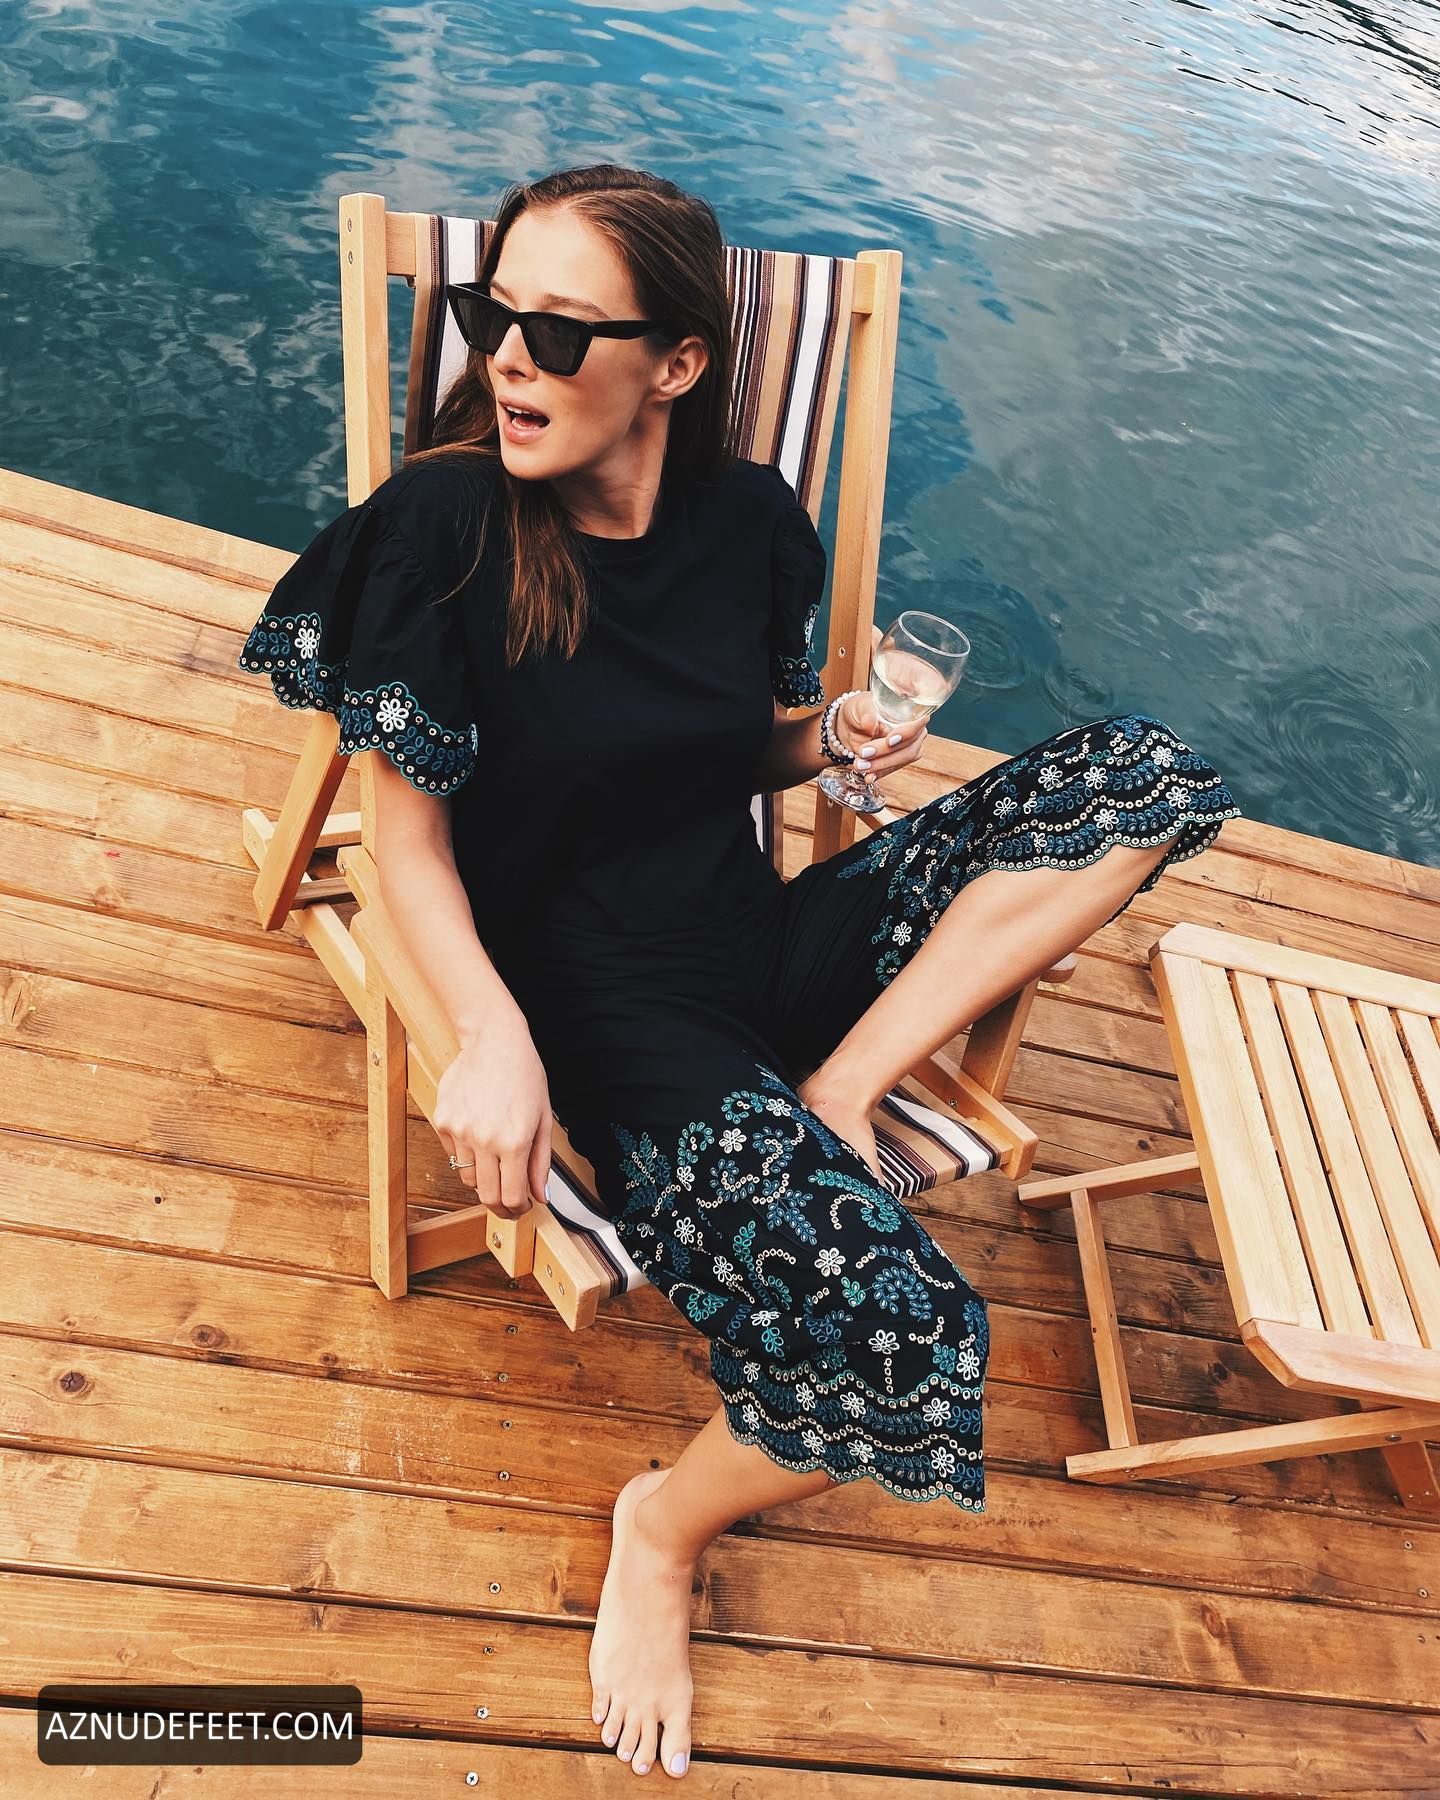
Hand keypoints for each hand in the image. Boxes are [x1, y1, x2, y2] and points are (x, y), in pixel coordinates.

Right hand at [433, 1023, 552, 1218]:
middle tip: (509, 1203)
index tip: (521, 1208)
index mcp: (514, 1142)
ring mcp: (459, 1131)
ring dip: (484, 1178)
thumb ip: (540, 1163)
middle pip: (486, 1196)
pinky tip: (480, 1133)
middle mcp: (484, 1140)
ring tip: (497, 1160)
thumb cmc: (524, 1075)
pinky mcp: (442, 1121)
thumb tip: (540, 1197)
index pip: (512, 1196)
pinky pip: (454, 1154)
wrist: (494, 1040)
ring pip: (468, 1177)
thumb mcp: (543, 1119)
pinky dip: (467, 1154)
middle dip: (500, 1206)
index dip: (518, 1210)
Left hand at [835, 687, 927, 777]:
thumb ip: (867, 713)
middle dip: (886, 754)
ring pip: (902, 760)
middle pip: (909, 747)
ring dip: (881, 766)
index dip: (905, 734)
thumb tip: (870, 722)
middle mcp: (914, 730)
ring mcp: (908, 747)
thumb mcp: (860, 706)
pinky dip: (879, 773)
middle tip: (863, 753)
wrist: (850, 725)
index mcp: (910, 712)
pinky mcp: (898, 760)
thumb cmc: (860, 710)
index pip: (916, 723)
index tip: (889, 741)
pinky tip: (869, 776)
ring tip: (860, 765)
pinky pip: (893, 769)